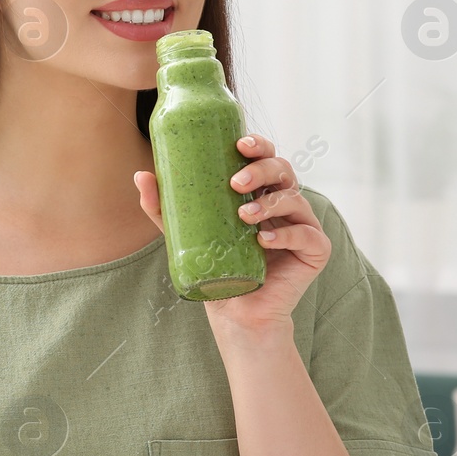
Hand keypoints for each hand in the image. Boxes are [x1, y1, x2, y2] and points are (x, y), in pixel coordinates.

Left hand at [132, 132, 329, 329]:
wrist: (235, 312)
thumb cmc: (214, 265)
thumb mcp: (182, 232)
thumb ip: (162, 207)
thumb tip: (140, 174)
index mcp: (260, 191)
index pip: (265, 157)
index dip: (259, 145)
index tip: (239, 144)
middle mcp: (285, 203)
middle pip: (283, 170)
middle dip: (262, 169)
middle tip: (236, 183)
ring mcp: (303, 225)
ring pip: (295, 198)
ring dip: (269, 203)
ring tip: (244, 216)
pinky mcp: (316, 251)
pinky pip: (306, 235)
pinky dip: (285, 234)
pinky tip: (265, 239)